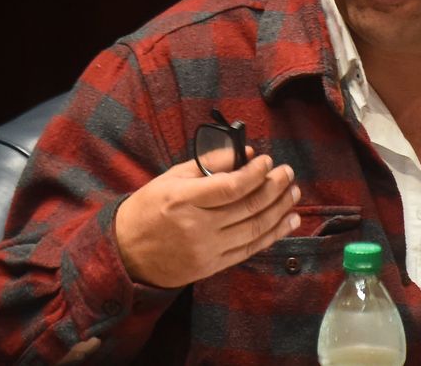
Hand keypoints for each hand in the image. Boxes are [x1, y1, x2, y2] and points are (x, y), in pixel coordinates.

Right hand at [114, 149, 301, 287]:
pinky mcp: (212, 266)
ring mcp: (206, 249)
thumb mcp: (171, 178)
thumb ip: (208, 164)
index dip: (255, 173)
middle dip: (274, 188)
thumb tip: (244, 153)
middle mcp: (196, 226)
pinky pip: (250, 248)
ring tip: (293, 193)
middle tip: (287, 173)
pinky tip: (289, 220)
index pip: (230, 187)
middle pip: (247, 207)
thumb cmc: (148, 209)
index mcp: (183, 200)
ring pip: (254, 228)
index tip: (267, 161)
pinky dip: (273, 234)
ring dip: (279, 210)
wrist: (127, 253)